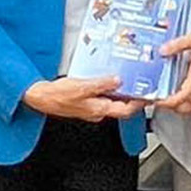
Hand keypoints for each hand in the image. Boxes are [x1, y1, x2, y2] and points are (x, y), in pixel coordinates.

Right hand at [24, 76, 143, 122]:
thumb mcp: (82, 87)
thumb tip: (117, 80)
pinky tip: (108, 80)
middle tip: (142, 85)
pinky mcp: (86, 102)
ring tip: (128, 79)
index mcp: (99, 109)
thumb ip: (101, 84)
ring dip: (121, 92)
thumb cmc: (58, 96)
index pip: (126, 110)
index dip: (139, 103)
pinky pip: (102, 96)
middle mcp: (98, 111)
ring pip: (112, 101)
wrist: (41, 97)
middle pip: (121, 106)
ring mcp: (92, 107)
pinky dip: (108, 89)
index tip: (148, 96)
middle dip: (132, 96)